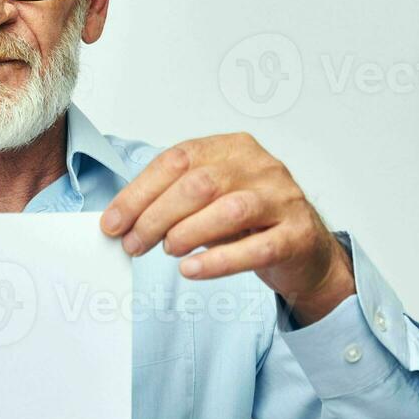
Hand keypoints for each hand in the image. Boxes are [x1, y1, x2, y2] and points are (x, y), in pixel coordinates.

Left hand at [98, 133, 353, 324]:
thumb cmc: (251, 223)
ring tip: (166, 250)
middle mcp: (260, 166)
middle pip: (199, 184)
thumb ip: (173, 201)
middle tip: (133, 243)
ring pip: (229, 210)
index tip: (113, 222)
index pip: (177, 160)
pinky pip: (255, 248)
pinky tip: (192, 270)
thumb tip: (122, 220)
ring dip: (186, 233)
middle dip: (156, 216)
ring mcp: (283, 198)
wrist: (306, 252)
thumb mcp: (211, 200)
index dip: (139, 192)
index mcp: (233, 147)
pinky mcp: (297, 235)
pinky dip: (218, 261)